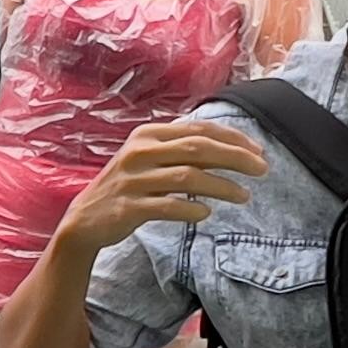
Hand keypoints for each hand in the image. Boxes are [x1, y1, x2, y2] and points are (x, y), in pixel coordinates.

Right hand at [54, 118, 266, 256]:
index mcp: (148, 134)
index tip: (258, 151)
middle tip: (262, 169)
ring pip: (187, 177)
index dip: (232, 138)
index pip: (199, 129)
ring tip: (244, 195)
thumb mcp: (150, 159)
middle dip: (235, 157)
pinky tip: (207, 214)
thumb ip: (182, 151)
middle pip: (198, 148)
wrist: (85, 218)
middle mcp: (140, 151)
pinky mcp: (129, 207)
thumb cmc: (128, 186)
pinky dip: (191, 209)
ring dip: (221, 186)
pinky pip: (168, 206)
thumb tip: (231, 150)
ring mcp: (133, 179)